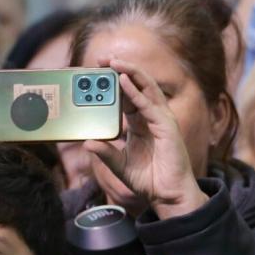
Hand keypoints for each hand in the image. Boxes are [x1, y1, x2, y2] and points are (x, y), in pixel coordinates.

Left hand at [83, 58, 206, 219]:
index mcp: (142, 125)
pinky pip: (148, 105)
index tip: (99, 72)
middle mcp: (152, 119)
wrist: (167, 195)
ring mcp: (161, 121)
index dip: (115, 84)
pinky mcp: (166, 127)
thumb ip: (105, 153)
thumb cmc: (149, 181)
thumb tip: (86, 143)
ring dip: (130, 73)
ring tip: (114, 62)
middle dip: (122, 71)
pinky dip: (136, 92)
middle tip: (103, 59)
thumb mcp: (120, 165)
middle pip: (138, 87)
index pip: (128, 98)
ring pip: (146, 89)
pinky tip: (124, 81)